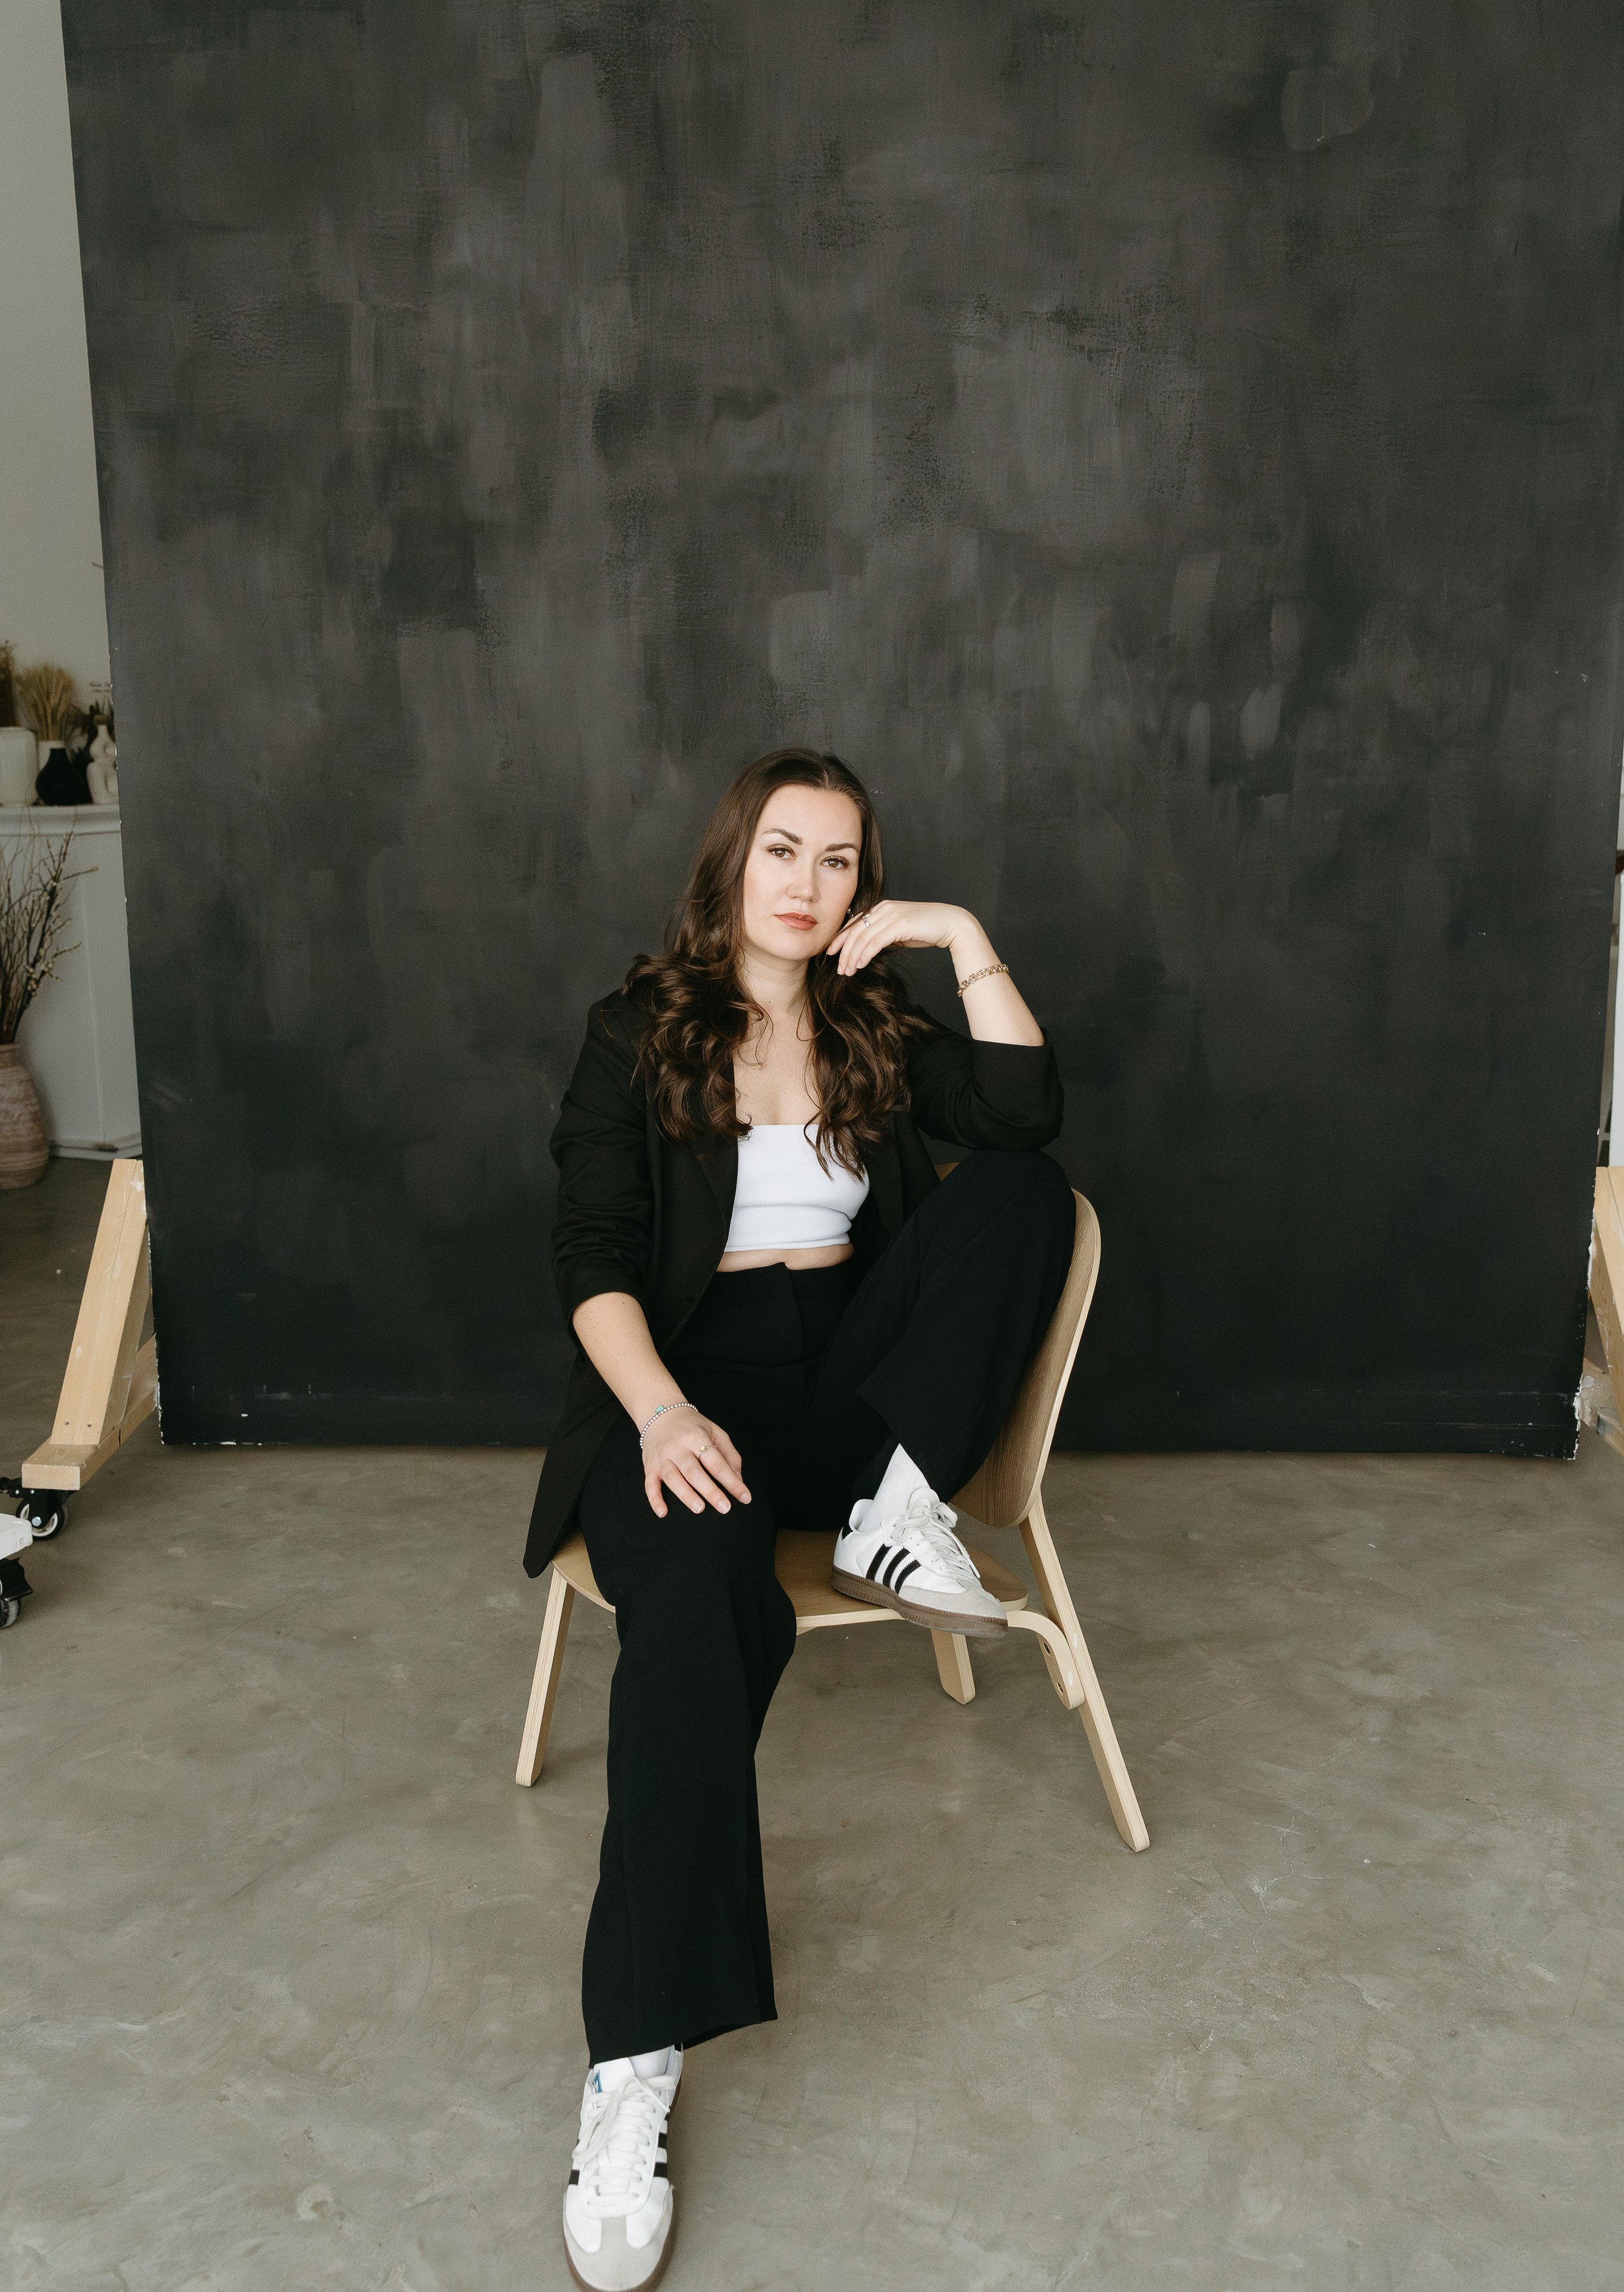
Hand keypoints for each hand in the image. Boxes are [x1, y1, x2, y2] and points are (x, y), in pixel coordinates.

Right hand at [641, 1408, 750, 1518]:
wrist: (660, 1413)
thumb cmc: (692, 1427)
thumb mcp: (715, 1432)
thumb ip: (729, 1455)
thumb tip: (738, 1480)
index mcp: (697, 1437)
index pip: (716, 1462)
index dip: (731, 1481)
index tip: (744, 1496)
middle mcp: (677, 1446)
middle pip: (694, 1471)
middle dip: (710, 1491)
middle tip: (725, 1507)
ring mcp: (662, 1457)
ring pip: (673, 1478)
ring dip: (686, 1495)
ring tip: (700, 1508)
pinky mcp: (649, 1466)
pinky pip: (649, 1484)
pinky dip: (655, 1499)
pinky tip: (663, 1512)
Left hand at [826, 900, 981, 977]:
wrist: (951, 924)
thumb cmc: (927, 929)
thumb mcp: (901, 931)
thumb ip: (885, 935)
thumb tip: (870, 948)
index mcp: (882, 907)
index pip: (855, 923)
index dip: (841, 938)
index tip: (831, 952)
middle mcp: (884, 908)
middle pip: (855, 931)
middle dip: (844, 951)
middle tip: (838, 968)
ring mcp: (892, 914)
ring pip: (863, 937)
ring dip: (853, 956)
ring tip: (847, 972)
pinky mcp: (900, 924)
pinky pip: (876, 941)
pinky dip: (865, 954)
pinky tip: (860, 965)